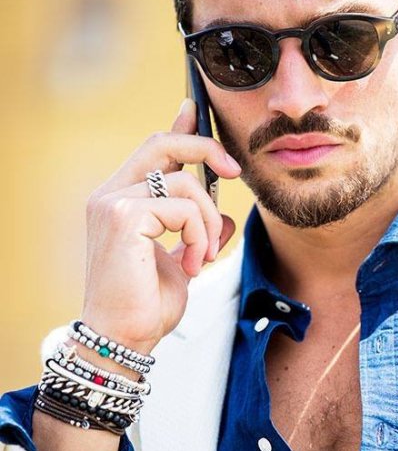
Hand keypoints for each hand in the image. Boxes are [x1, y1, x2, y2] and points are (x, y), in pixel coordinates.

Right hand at [81, 98, 241, 354]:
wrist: (123, 339)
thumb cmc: (147, 301)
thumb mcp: (182, 256)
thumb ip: (197, 227)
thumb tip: (225, 213)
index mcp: (122, 199)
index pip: (152, 150)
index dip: (178, 128)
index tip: (195, 111)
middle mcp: (111, 194)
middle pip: (162, 143)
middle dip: (206, 149)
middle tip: (233, 172)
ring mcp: (114, 202)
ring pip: (184, 183)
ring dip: (207, 220)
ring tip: (204, 256)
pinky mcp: (123, 217)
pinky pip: (184, 207)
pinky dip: (199, 234)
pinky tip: (192, 263)